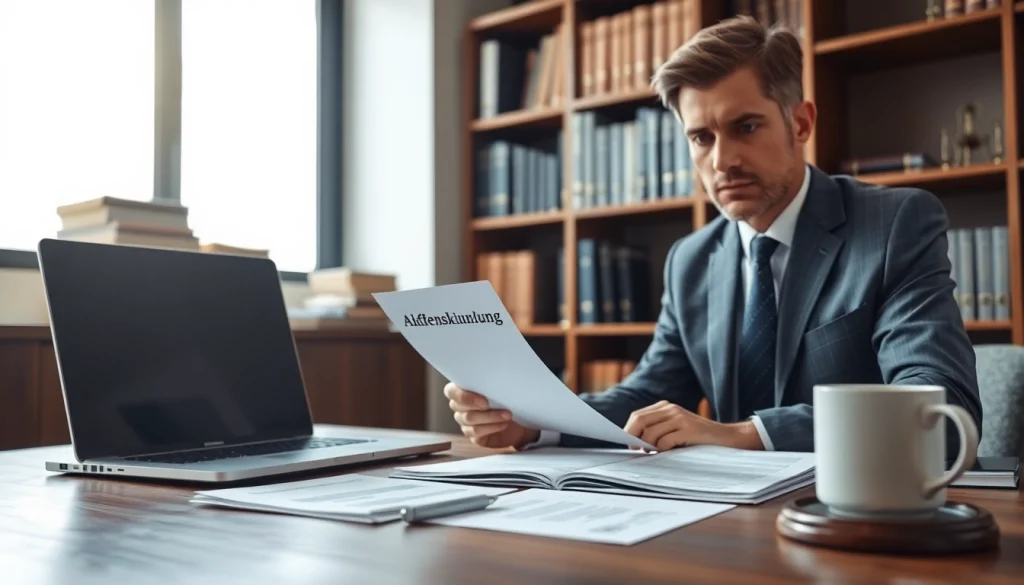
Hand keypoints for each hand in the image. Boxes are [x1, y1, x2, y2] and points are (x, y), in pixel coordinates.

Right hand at [444, 383, 539, 448]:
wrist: (517, 419)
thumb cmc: (505, 398)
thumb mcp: (500, 387)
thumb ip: (491, 382)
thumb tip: (496, 376)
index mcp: (461, 390)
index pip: (451, 391)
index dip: (464, 396)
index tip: (484, 400)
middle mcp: (459, 407)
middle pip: (458, 406)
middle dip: (478, 406)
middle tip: (496, 406)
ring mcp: (465, 422)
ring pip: (469, 419)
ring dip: (490, 417)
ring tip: (507, 415)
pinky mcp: (473, 435)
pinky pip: (476, 432)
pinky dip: (492, 428)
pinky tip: (503, 424)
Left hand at [624, 400, 763, 451]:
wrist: (728, 438)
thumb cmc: (699, 438)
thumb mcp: (676, 429)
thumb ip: (657, 430)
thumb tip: (634, 442)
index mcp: (665, 407)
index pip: (637, 415)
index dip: (628, 430)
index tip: (628, 443)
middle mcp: (671, 409)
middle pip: (639, 421)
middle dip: (633, 437)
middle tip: (637, 450)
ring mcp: (680, 417)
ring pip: (650, 433)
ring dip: (649, 446)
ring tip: (656, 452)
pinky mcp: (689, 429)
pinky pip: (665, 441)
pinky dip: (662, 449)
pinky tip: (670, 452)